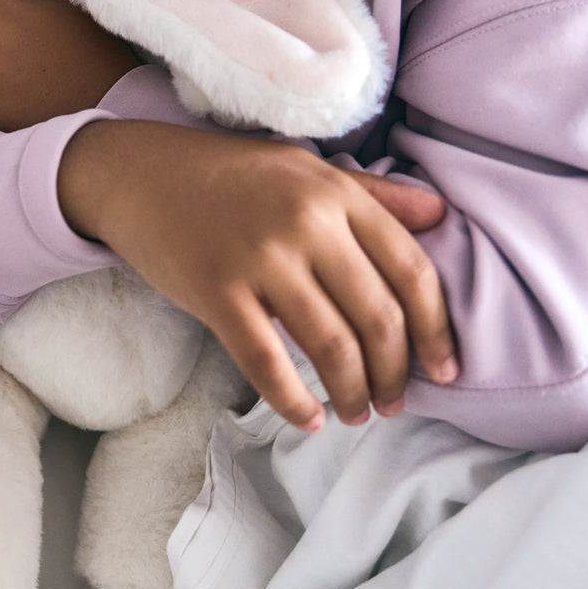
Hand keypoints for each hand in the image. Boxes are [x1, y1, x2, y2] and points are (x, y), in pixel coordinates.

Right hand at [57, 121, 456, 431]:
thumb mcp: (306, 170)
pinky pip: (267, 363)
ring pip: (331, 347)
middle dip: (395, 375)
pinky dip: (294, 402)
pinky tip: (307, 418)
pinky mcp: (216, 291)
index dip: (437, 330)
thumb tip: (441, 214)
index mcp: (336, 192)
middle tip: (394, 403)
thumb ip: (373, 193)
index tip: (446, 370)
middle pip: (377, 317)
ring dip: (352, 394)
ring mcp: (260, 257)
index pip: (412, 271)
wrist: (141, 173)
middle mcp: (306, 222)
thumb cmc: (230, 174)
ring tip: (355, 413)